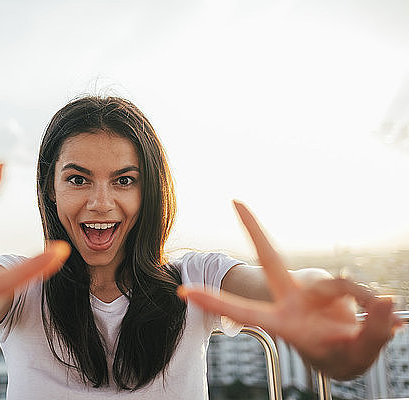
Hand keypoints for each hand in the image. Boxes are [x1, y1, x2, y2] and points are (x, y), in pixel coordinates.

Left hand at [178, 200, 401, 379]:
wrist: (350, 354)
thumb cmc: (341, 357)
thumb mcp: (355, 355)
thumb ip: (373, 332)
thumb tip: (385, 300)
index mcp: (284, 323)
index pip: (246, 311)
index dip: (216, 300)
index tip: (185, 290)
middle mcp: (293, 300)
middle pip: (272, 259)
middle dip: (254, 230)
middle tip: (234, 201)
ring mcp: (313, 291)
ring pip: (338, 285)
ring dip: (359, 299)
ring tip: (378, 318)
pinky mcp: (334, 287)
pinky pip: (355, 288)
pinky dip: (371, 302)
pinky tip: (383, 311)